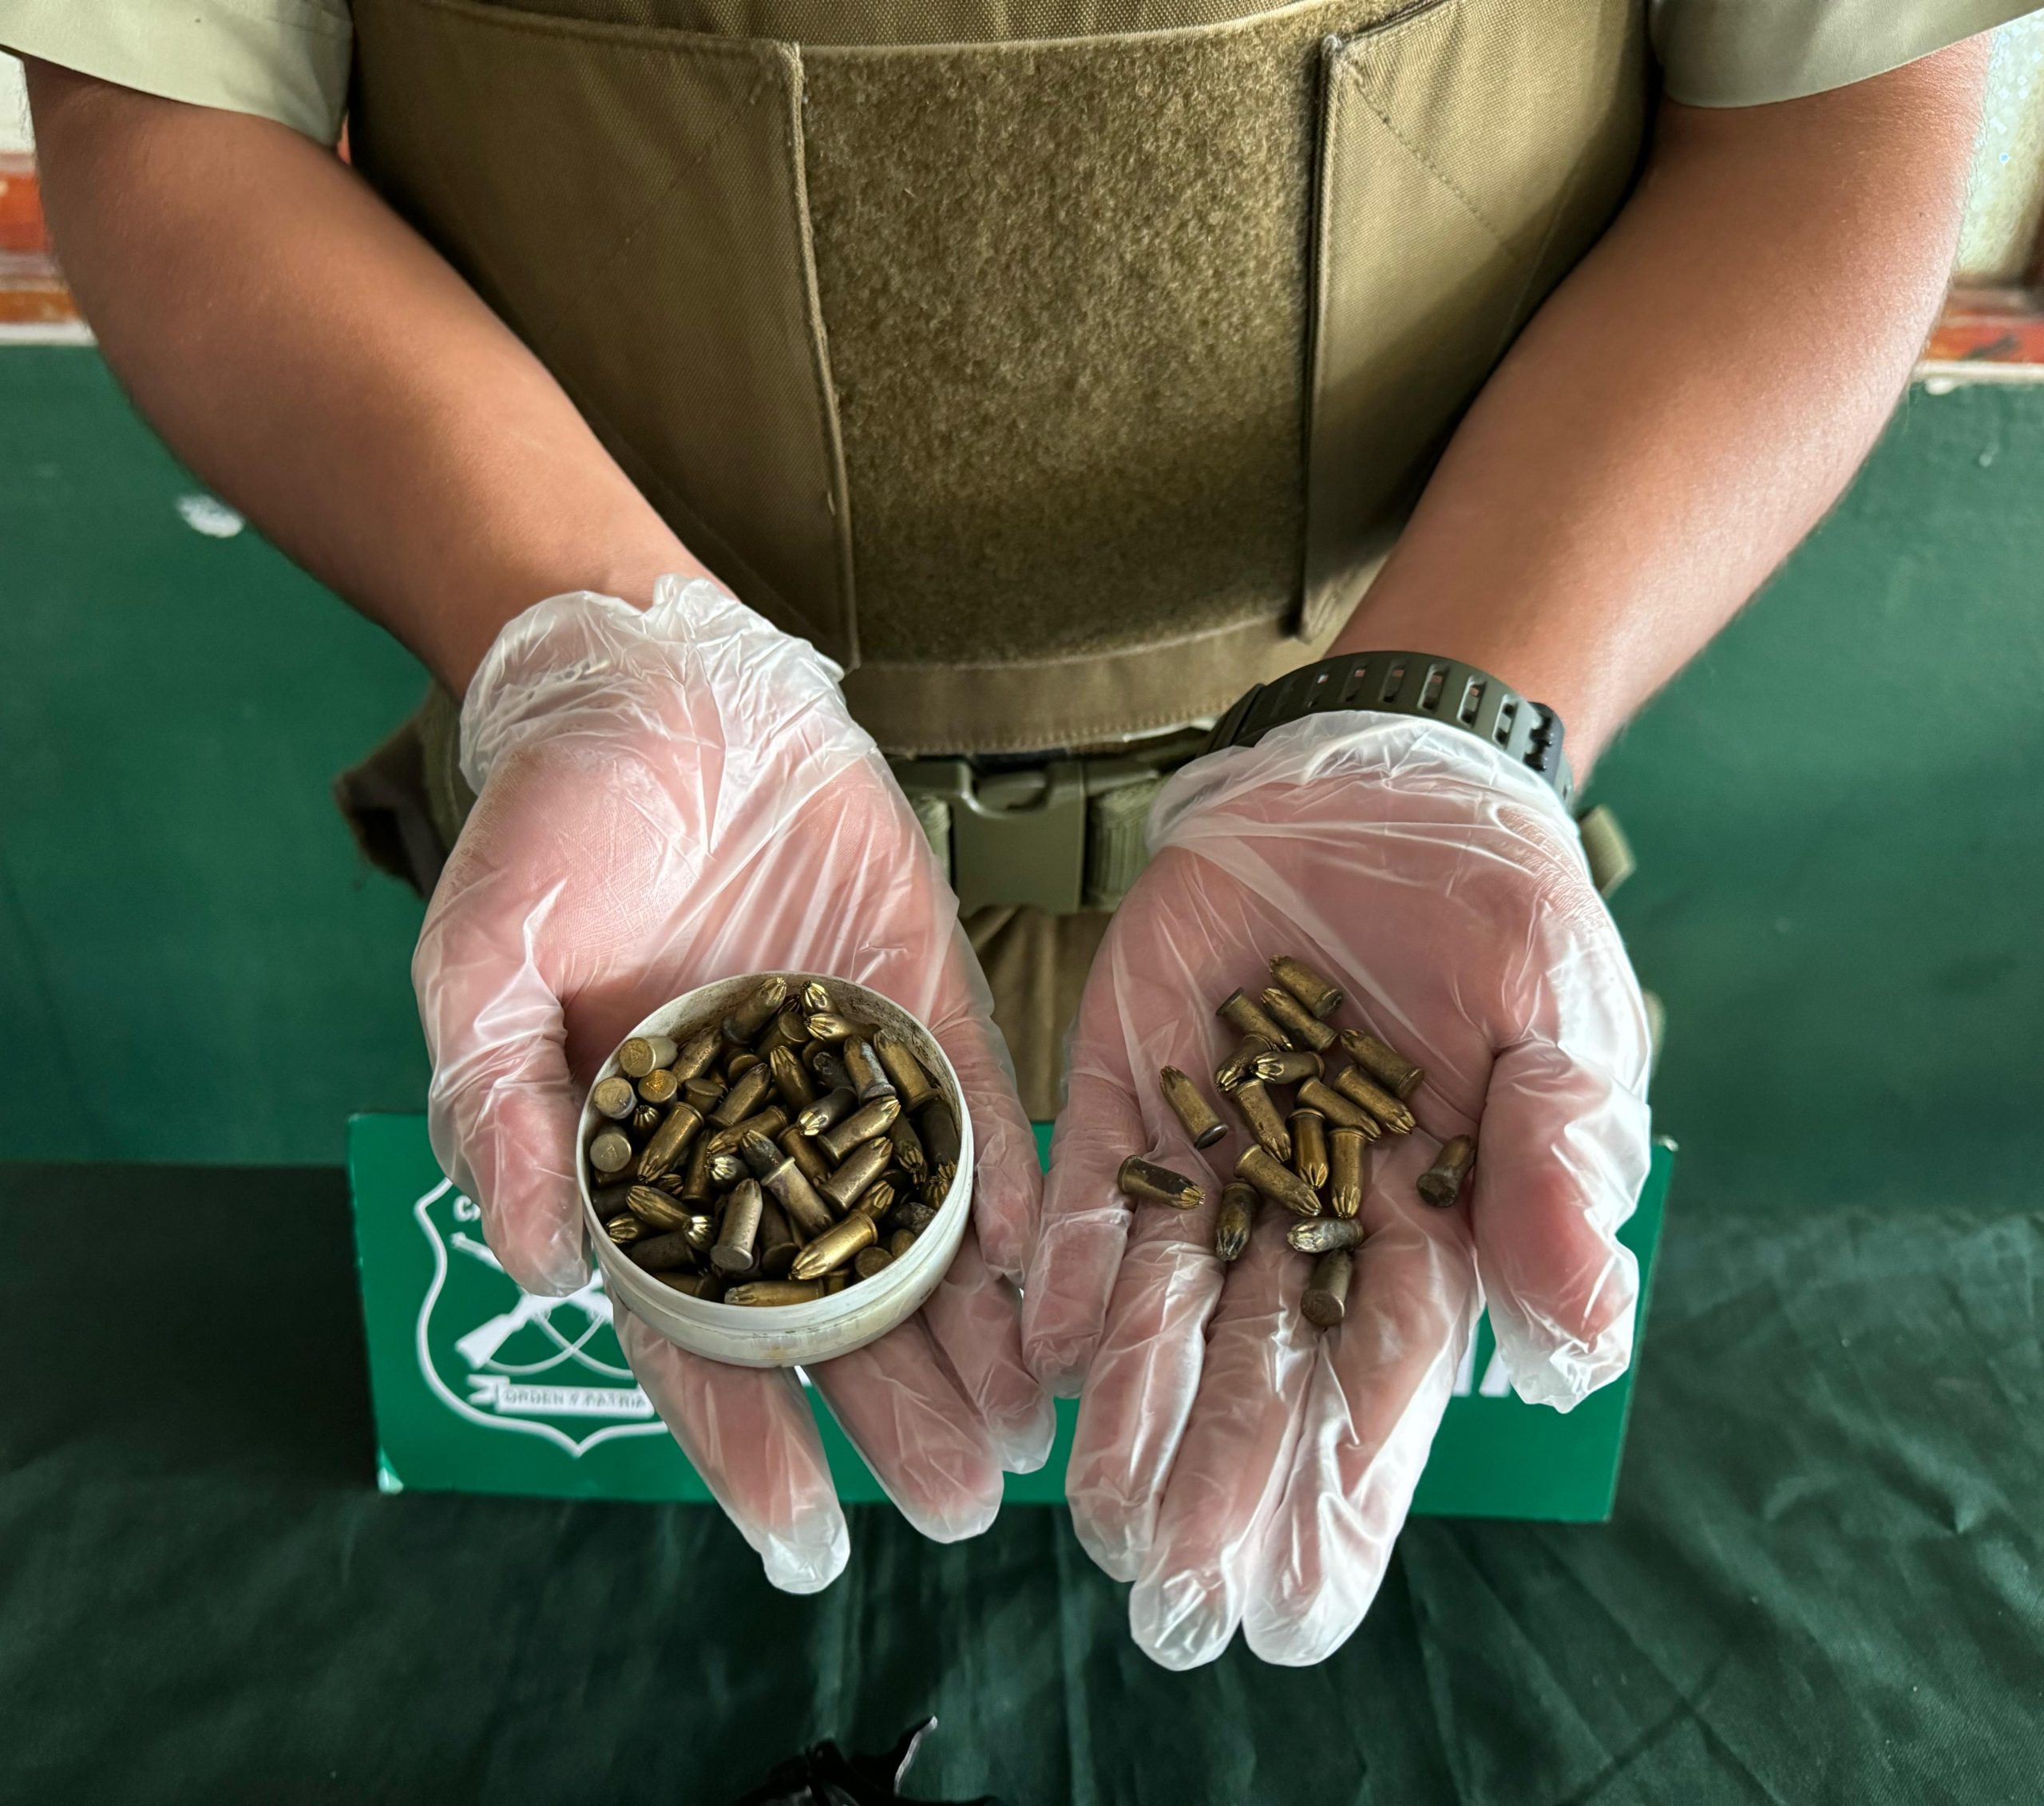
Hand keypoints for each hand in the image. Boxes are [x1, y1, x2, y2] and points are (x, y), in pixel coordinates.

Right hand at [415, 578, 1051, 1591]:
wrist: (662, 682)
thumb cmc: (551, 821)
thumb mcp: (484, 959)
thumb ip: (494, 1105)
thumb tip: (535, 1263)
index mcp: (644, 1165)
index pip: (694, 1337)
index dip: (743, 1441)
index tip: (800, 1538)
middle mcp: (758, 1148)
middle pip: (831, 1317)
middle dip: (894, 1414)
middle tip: (967, 1507)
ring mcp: (852, 1085)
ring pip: (922, 1243)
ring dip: (977, 1338)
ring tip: (1037, 1435)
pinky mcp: (930, 1009)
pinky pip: (984, 1120)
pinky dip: (1024, 1197)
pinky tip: (1069, 1274)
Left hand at [1023, 712, 1651, 1666]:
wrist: (1380, 782)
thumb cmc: (1498, 914)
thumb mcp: (1560, 1030)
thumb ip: (1557, 1179)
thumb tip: (1574, 1350)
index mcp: (1421, 1224)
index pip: (1379, 1384)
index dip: (1343, 1493)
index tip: (1304, 1611)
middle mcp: (1300, 1214)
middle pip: (1262, 1371)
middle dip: (1223, 1486)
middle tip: (1177, 1608)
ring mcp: (1204, 1154)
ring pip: (1166, 1308)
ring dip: (1135, 1414)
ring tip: (1104, 1524)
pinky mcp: (1119, 1085)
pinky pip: (1088, 1191)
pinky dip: (1071, 1271)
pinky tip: (1047, 1357)